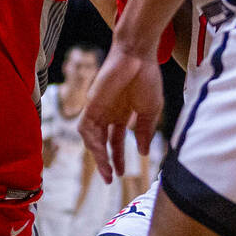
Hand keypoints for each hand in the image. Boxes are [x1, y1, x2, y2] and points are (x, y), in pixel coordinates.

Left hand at [79, 45, 162, 181]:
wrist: (138, 56)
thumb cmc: (146, 78)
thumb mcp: (150, 111)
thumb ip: (145, 131)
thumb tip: (143, 152)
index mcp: (122, 114)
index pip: (116, 141)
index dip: (119, 158)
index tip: (122, 174)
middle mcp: (108, 114)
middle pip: (103, 143)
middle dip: (106, 162)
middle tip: (111, 179)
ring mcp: (99, 109)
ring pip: (92, 138)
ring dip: (98, 155)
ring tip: (107, 170)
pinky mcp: (91, 104)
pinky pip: (85, 127)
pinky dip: (91, 140)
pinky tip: (100, 151)